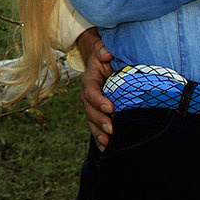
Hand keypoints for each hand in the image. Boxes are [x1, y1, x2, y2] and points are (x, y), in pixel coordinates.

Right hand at [76, 27, 115, 149]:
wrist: (100, 62)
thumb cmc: (105, 56)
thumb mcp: (103, 49)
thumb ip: (103, 50)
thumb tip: (106, 54)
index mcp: (89, 80)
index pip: (91, 92)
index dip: (99, 100)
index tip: (111, 107)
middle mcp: (87, 95)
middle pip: (90, 110)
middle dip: (100, 121)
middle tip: (112, 129)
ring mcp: (91, 106)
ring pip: (92, 121)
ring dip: (99, 133)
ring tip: (108, 143)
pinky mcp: (97, 113)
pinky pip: (96, 127)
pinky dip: (100, 138)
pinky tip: (107, 149)